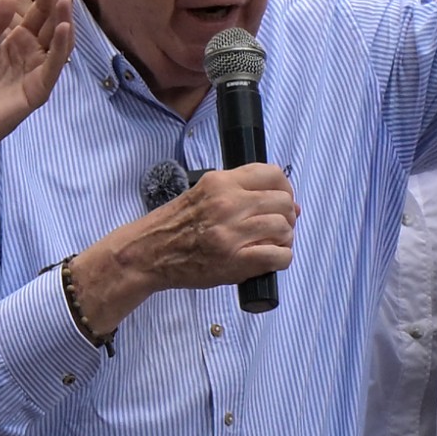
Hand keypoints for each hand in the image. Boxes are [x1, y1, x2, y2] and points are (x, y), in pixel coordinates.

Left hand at [0, 0, 74, 157]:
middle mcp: (32, 54)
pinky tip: (64, 29)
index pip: (36, 13)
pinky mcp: (39, 89)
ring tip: (67, 0)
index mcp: (17, 42)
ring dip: (64, 21)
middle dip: (61, 3)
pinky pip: (53, 65)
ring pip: (57, 42)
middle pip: (50, 24)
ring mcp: (38, 71)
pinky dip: (59, 47)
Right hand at [70, 162, 297, 334]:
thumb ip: (238, 192)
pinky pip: (279, 256)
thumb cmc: (174, 225)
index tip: (281, 200)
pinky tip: (269, 259)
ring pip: (284, 227)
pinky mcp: (235, 260)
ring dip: (284, 238)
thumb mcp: (203, 193)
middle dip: (287, 215)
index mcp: (221, 182)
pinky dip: (281, 258)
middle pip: (283, 202)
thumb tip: (286, 200)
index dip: (285, 189)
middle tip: (278, 226)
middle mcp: (228, 203)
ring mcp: (232, 233)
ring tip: (271, 243)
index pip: (273, 174)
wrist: (149, 253)